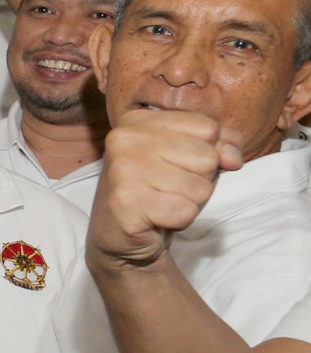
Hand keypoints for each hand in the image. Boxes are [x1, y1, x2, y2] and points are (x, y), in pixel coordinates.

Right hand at [88, 108, 237, 272]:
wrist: (119, 232)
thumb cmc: (158, 189)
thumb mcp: (191, 157)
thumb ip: (222, 144)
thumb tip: (233, 159)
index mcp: (138, 120)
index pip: (209, 128)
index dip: (208, 152)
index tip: (179, 165)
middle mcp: (125, 139)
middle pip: (207, 157)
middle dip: (199, 180)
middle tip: (168, 189)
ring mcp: (122, 169)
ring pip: (200, 187)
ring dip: (189, 202)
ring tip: (163, 202)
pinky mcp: (125, 202)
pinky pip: (185, 211)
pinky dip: (178, 221)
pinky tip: (156, 218)